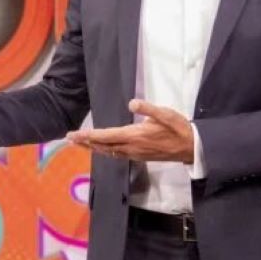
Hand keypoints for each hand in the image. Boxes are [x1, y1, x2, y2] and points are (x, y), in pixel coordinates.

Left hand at [67, 99, 193, 162]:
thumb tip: (132, 103)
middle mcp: (131, 147)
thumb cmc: (178, 128)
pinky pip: (116, 155)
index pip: (106, 136)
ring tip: (80, 143)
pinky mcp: (139, 156)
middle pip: (103, 146)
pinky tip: (100, 148)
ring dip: (93, 147)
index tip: (75, 134)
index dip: (89, 136)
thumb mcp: (166, 114)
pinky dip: (104, 151)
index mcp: (135, 136)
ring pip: (108, 152)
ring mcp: (134, 154)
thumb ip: (148, 109)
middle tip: (69, 138)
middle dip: (85, 142)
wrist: (191, 148)